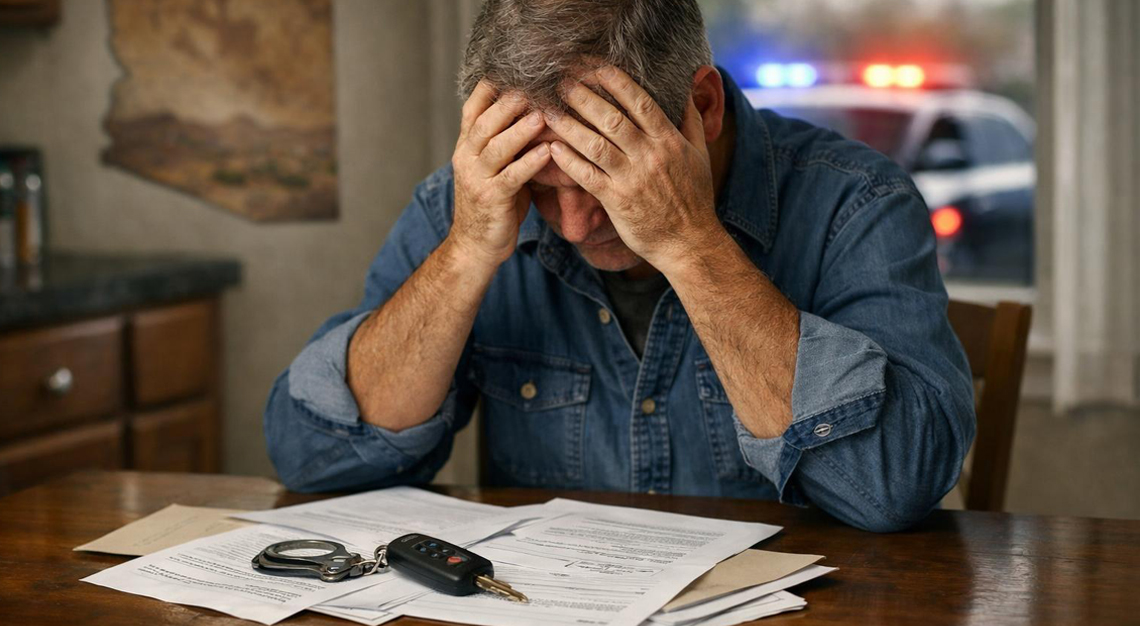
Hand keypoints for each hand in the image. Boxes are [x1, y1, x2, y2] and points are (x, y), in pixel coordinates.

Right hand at [449, 81, 551, 266]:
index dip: (492, 88)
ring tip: (543, 114)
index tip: (515, 70)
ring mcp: (476, 179)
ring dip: (520, 129)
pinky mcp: (491, 199)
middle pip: (485, 122)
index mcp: (466, 147)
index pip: (474, 108)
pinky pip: (511, 177)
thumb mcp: (496, 168)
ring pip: (496, 146)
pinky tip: (548, 152)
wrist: (474, 247)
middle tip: (535, 85)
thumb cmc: (493, 205)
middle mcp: (466, 158)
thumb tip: (536, 112)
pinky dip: (530, 163)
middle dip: (510, 102)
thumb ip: (508, 143)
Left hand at [545, 66, 725, 270]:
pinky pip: (588, 176)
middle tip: (561, 82)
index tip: (594, 67)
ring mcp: (632, 179)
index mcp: (669, 141)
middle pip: (611, 118)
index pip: (639, 102)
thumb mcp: (700, 154)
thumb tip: (689, 85)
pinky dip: (568, 161)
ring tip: (548, 111)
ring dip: (568, 126)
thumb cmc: (695, 198)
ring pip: (595, 145)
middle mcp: (649, 156)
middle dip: (584, 97)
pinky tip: (552, 148)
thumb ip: (691, 119)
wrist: (688, 242)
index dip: (615, 81)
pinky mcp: (617, 202)